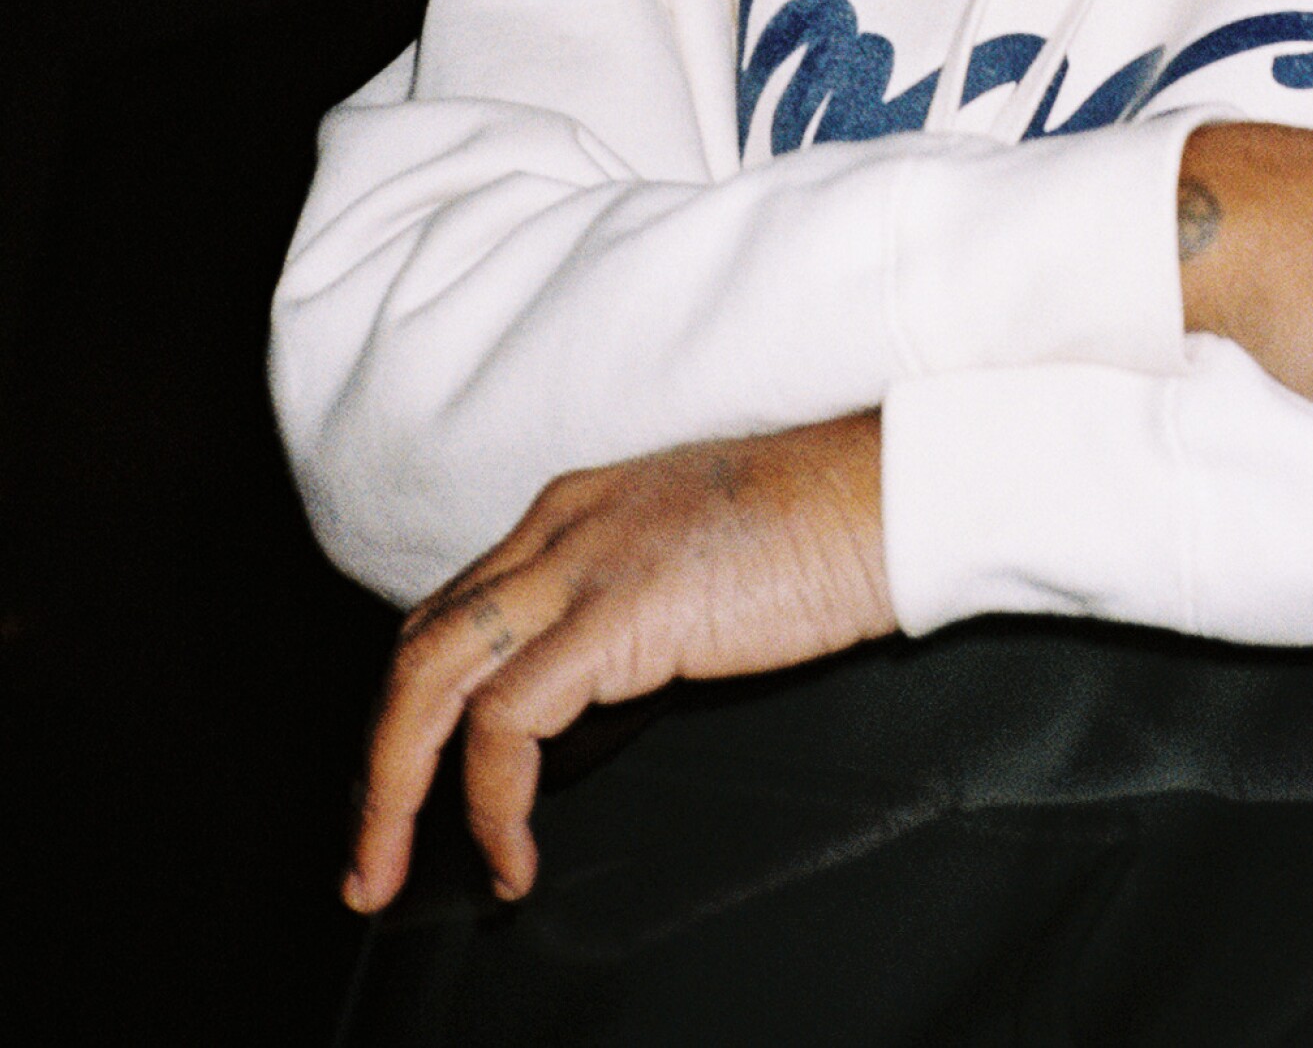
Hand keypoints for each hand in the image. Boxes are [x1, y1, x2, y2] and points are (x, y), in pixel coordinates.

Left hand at [344, 410, 891, 911]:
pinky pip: (505, 723)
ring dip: (392, 790)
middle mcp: (559, 526)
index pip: (450, 613)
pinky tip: (513, 855)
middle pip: (416, 646)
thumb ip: (623, 611)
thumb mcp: (688, 562)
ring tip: (392, 871)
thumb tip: (589, 706)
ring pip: (428, 679)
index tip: (400, 797)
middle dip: (374, 763)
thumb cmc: (820, 534)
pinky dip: (489, 801)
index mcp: (573, 509)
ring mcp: (584, 563)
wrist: (889, 497)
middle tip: (367, 858)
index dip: (408, 714)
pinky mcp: (619, 613)